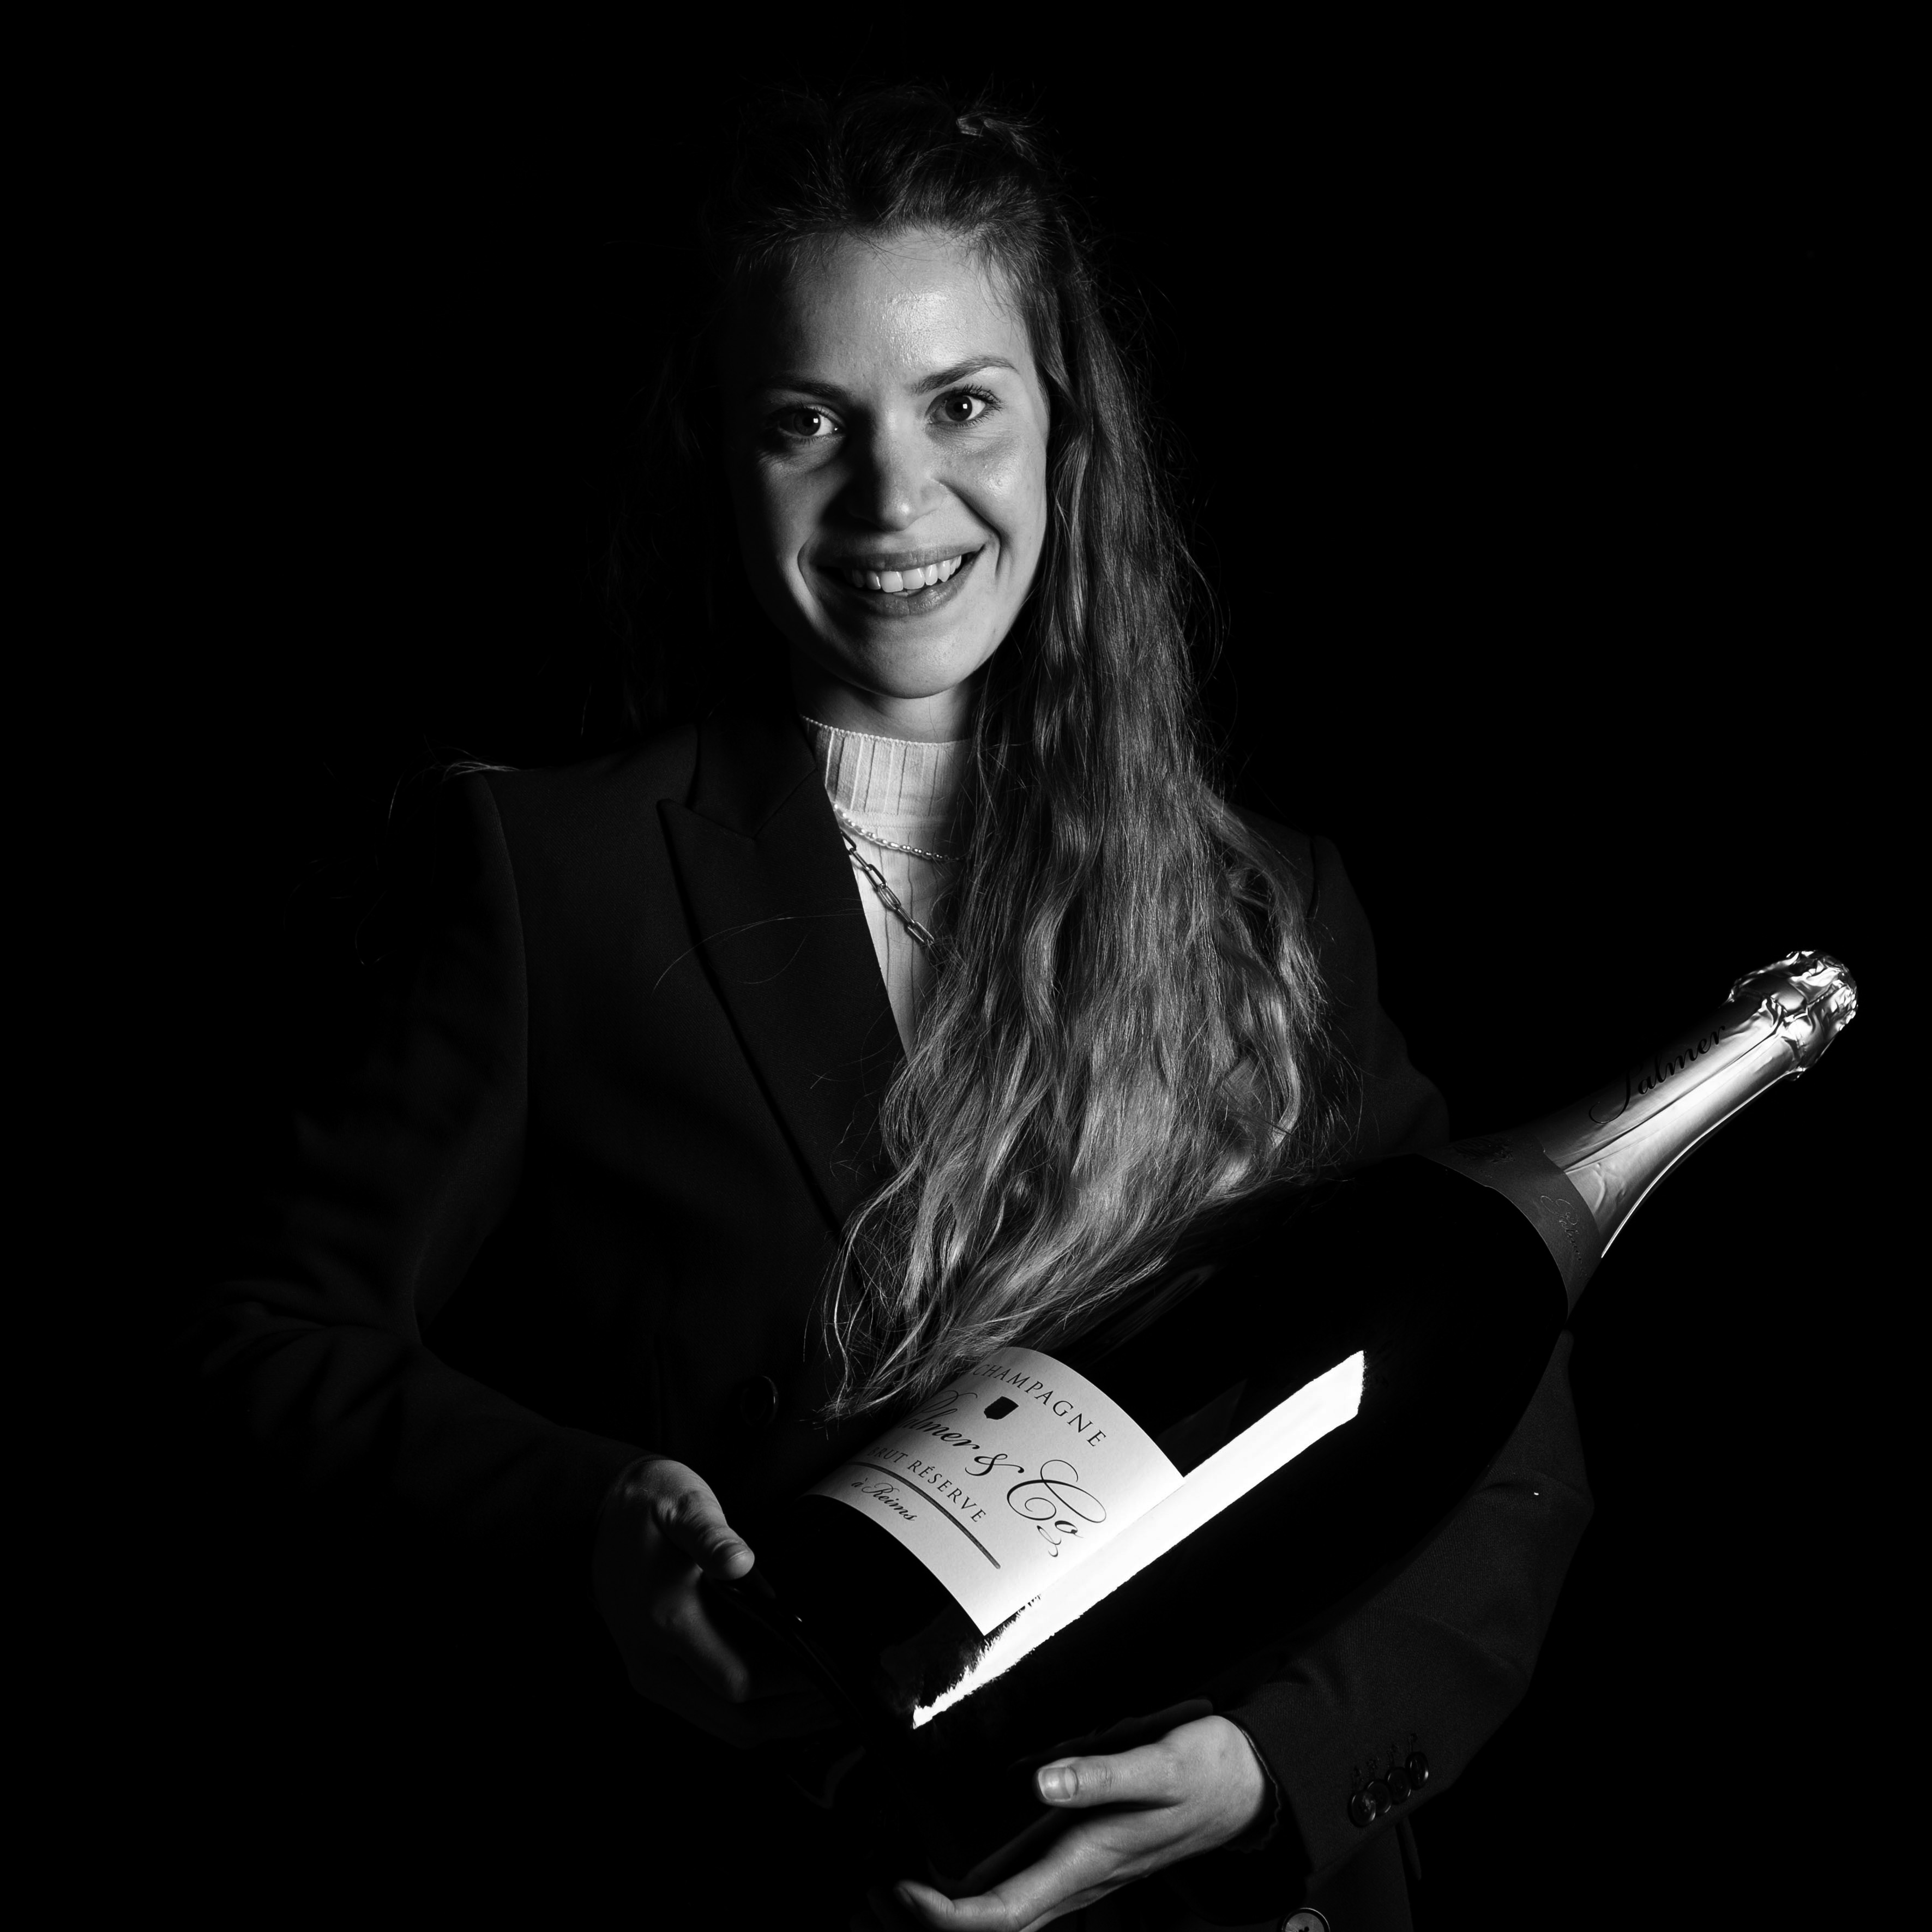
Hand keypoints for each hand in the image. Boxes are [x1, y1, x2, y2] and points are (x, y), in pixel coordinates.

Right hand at [592, 1455, 838, 1747]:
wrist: (596, 1514)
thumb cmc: (648, 1504)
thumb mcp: (682, 1501)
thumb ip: (710, 1534)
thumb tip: (739, 1562)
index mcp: (666, 1620)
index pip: (740, 1681)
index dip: (792, 1683)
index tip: (836, 1666)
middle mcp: (653, 1663)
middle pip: (738, 1722)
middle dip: (797, 1715)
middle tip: (845, 1691)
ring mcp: (652, 1676)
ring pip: (728, 1728)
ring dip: (782, 1721)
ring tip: (827, 1697)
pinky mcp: (656, 1677)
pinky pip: (714, 1715)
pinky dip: (757, 1714)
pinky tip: (791, 1693)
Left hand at [876, 1707, 1268, 1929]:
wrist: (1247, 1788)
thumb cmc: (1204, 1773)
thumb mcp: (1156, 1764)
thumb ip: (1099, 1775)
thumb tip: (1043, 1784)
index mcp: (1089, 1861)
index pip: (1004, 1911)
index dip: (948, 1914)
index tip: (904, 1889)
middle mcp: (1081, 1880)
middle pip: (996, 1924)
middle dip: (934, 1920)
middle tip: (879, 1895)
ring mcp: (1084, 1878)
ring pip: (1009, 1915)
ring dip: (953, 1912)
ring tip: (901, 1890)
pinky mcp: (1087, 1863)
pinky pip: (1026, 1895)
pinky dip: (981, 1893)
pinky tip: (959, 1874)